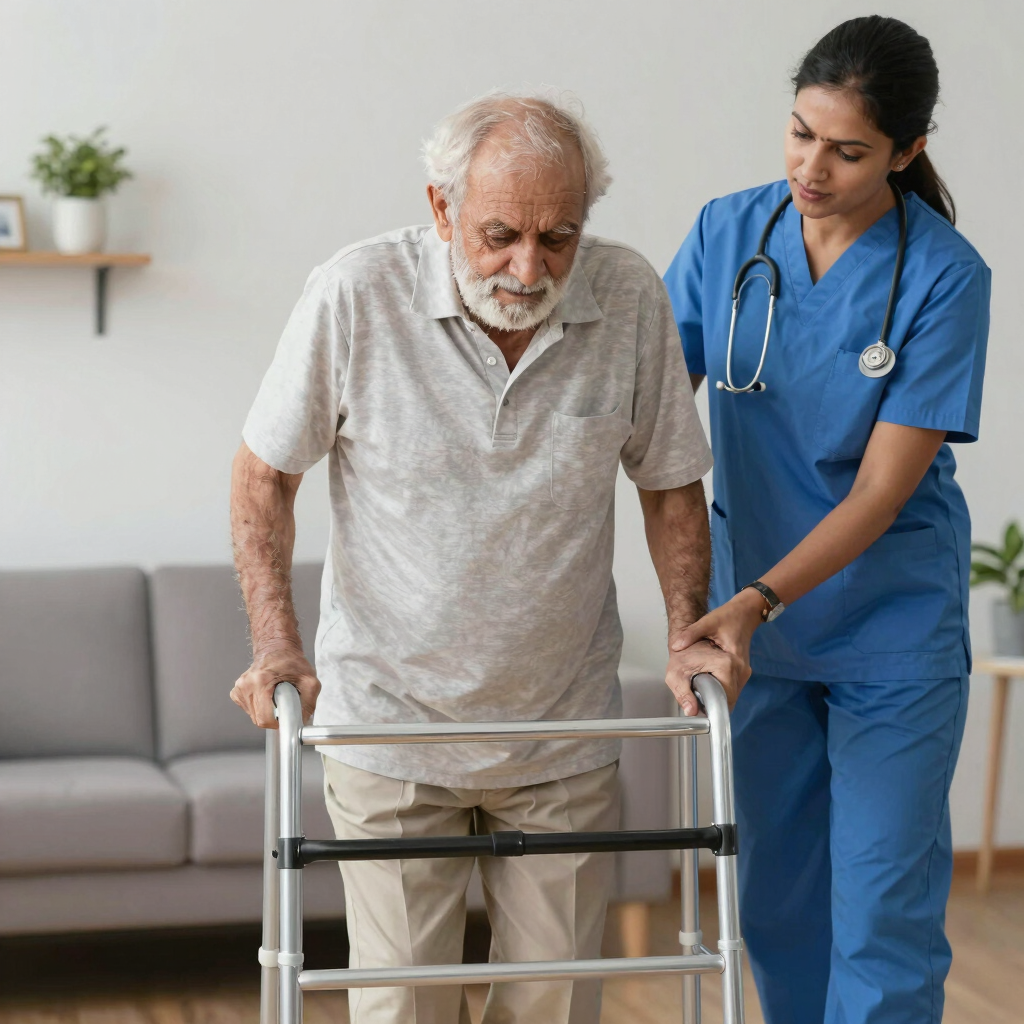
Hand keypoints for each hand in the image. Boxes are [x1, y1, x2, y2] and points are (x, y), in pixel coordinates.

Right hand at [230, 644, 320, 728]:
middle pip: (259, 719)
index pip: (265, 718)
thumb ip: (309, 703)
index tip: (286, 716)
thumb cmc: (291, 661)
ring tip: (275, 695)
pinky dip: (260, 707)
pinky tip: (266, 694)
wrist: (276, 647)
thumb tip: (302, 722)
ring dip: (267, 711)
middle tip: (284, 702)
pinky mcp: (237, 692)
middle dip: (274, 716)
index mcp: (261, 680)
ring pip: (254, 716)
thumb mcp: (309, 680)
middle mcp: (247, 684)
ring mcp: (240, 688)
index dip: (278, 721)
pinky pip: (249, 709)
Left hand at [666, 589, 764, 711]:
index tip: (697, 709)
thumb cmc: (728, 616)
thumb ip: (690, 634)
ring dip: (716, 697)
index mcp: (733, 663)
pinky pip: (731, 687)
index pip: (726, 696)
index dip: (712, 706)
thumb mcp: (707, 622)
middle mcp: (741, 671)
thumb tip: (675, 646)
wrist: (746, 611)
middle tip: (693, 702)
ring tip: (697, 693)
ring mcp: (744, 672)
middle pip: (728, 699)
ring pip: (730, 695)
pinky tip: (707, 683)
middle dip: (711, 703)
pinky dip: (720, 689)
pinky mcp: (742, 671)